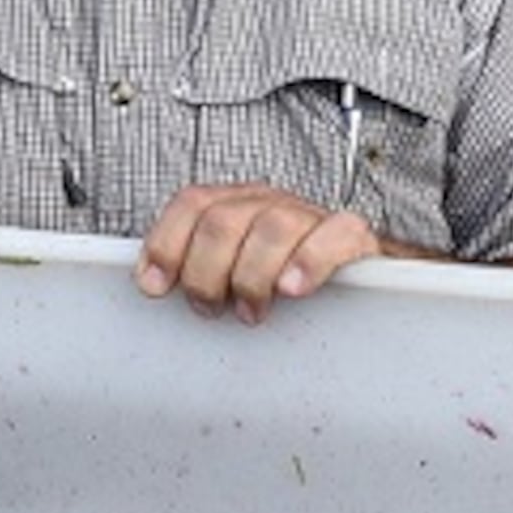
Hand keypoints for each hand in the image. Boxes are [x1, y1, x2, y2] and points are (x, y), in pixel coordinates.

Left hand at [136, 181, 383, 322]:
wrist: (361, 279)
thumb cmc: (289, 280)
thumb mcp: (234, 272)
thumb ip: (199, 270)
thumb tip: (150, 287)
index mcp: (236, 206)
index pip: (191, 204)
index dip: (166, 244)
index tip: (155, 286)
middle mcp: (269, 204)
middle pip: (222, 220)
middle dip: (207, 272)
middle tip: (211, 306)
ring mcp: (310, 216)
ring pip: (271, 226)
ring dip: (252, 275)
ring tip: (251, 309)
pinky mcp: (352, 236)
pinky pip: (334, 235)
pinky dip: (309, 262)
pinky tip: (292, 288)